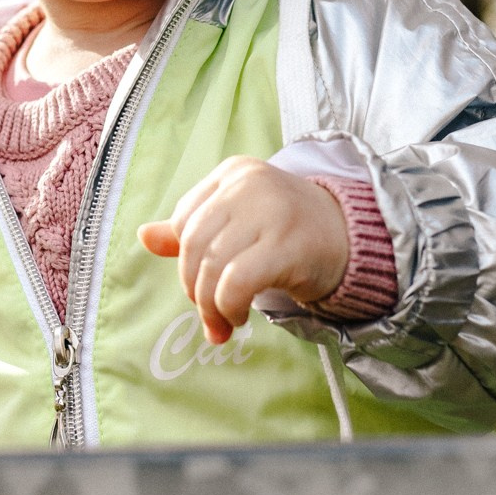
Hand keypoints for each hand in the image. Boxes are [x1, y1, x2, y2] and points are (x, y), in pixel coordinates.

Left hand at [138, 156, 350, 343]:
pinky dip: (228, 306)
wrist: (351, 237)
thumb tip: (144, 235)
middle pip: (193, 243)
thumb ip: (193, 229)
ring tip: (223, 322)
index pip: (184, 218)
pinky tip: (238, 317)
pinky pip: (237, 282)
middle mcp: (248, 184)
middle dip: (192, 288)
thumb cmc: (288, 231)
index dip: (184, 260)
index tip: (199, 286)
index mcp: (233, 172)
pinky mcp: (286, 244)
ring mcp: (269, 211)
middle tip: (208, 315)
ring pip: (212, 265)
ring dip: (210, 306)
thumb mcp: (239, 221)